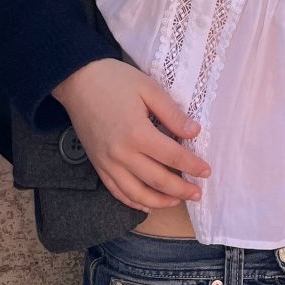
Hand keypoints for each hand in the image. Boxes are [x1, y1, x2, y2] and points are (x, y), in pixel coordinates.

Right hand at [53, 58, 209, 210]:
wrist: (77, 81)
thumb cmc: (115, 80)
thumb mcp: (148, 88)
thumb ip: (171, 113)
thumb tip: (194, 132)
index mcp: (137, 133)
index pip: (172, 156)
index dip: (192, 166)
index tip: (206, 171)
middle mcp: (122, 154)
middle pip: (157, 180)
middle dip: (181, 190)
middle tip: (197, 193)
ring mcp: (108, 163)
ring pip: (137, 193)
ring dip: (160, 202)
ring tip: (177, 201)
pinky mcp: (98, 165)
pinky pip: (117, 191)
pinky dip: (134, 201)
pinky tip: (147, 204)